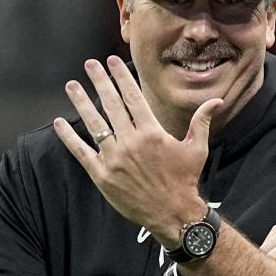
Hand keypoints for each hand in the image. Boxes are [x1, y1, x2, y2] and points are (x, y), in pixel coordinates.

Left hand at [52, 56, 219, 243]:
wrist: (173, 213)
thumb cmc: (185, 180)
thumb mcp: (197, 149)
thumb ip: (201, 121)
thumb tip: (215, 101)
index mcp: (152, 132)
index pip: (133, 97)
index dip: (121, 76)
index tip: (111, 61)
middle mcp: (130, 142)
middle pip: (111, 104)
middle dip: (100, 81)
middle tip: (89, 65)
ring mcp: (114, 158)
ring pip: (94, 123)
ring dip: (81, 102)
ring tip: (71, 86)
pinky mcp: (102, 175)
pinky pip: (81, 152)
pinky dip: (69, 137)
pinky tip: (59, 123)